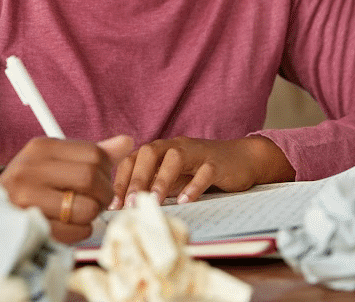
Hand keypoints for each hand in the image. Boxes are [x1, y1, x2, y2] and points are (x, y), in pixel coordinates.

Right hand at [0, 134, 132, 242]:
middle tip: (96, 201)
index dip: (107, 172)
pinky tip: (68, 225)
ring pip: (86, 208)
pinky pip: (75, 232)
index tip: (101, 181)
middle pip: (91, 179)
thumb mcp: (55, 162)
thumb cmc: (30, 186)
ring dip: (90, 216)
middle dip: (103, 195)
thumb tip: (127, 142)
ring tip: (78, 213)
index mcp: (41, 148)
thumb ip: (91, 154)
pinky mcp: (30, 226)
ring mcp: (27, 199)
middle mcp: (31, 169)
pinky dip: (80, 232)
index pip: (94, 154)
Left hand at [110, 135, 293, 208]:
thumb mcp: (173, 177)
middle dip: (137, 178)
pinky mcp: (217, 163)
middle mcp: (175, 146)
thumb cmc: (201, 169)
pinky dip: (194, 186)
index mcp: (161, 149)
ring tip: (154, 202)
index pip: (133, 158)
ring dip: (161, 180)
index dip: (120, 180)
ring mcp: (197, 152)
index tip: (113, 204)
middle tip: (129, 203)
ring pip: (175, 158)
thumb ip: (153, 185)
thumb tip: (127, 207)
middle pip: (149, 153)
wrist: (242, 158)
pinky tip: (185, 201)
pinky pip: (204, 171)